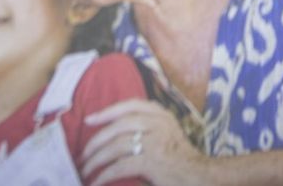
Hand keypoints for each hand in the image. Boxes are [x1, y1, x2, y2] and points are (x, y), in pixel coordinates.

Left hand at [83, 99, 208, 185]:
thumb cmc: (180, 159)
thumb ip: (149, 125)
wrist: (199, 176)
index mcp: (162, 115)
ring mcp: (155, 142)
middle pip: (119, 126)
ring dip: (96, 160)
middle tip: (83, 154)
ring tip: (86, 170)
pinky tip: (96, 181)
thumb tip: (115, 128)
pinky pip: (119, 166)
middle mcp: (159, 124)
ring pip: (116, 146)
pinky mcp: (151, 162)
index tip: (90, 119)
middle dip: (97, 141)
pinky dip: (104, 175)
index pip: (131, 105)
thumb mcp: (167, 133)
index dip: (108, 111)